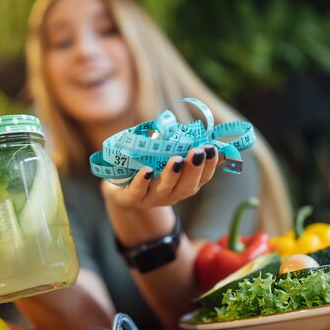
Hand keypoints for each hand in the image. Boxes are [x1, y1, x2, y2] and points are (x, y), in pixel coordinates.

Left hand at [100, 145, 218, 208]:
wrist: (117, 188)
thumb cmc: (146, 166)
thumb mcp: (164, 156)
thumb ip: (179, 146)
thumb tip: (197, 130)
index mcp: (182, 185)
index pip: (201, 178)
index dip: (209, 166)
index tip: (212, 149)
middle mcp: (170, 194)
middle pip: (186, 187)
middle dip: (193, 169)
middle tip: (197, 152)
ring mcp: (150, 198)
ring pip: (164, 189)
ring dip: (171, 175)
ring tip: (176, 160)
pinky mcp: (129, 198)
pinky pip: (136, 192)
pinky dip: (142, 182)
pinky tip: (147, 171)